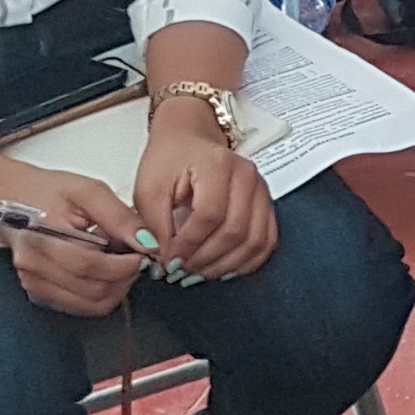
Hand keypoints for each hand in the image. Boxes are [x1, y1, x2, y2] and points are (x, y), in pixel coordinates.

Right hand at [0, 168, 155, 317]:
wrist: (10, 198)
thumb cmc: (45, 191)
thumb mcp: (88, 191)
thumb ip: (119, 217)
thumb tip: (147, 241)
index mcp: (41, 241)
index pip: (91, 266)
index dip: (125, 265)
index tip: (143, 255)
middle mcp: (33, 268)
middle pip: (94, 290)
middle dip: (125, 278)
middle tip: (136, 258)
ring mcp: (35, 283)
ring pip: (91, 304)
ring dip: (116, 288)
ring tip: (120, 263)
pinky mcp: (40, 292)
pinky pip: (82, 306)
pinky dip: (102, 294)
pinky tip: (104, 272)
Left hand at [135, 105, 275, 278]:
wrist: (188, 141)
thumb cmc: (170, 160)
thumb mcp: (148, 188)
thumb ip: (154, 224)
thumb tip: (165, 258)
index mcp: (218, 166)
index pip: (209, 215)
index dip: (188, 244)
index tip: (168, 261)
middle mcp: (247, 177)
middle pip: (235, 231)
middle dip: (205, 258)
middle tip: (181, 271)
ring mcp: (261, 191)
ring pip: (255, 241)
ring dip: (225, 265)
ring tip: (198, 273)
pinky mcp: (265, 205)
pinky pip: (266, 241)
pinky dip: (247, 262)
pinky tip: (223, 269)